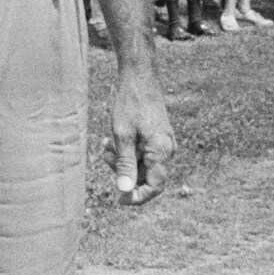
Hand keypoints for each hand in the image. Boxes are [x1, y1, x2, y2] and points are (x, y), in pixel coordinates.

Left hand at [106, 64, 173, 206]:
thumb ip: (125, 165)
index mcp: (162, 151)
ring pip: (144, 164)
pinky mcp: (158, 135)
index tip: (118, 199)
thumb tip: (125, 191)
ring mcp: (164, 142)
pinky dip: (129, 150)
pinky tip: (114, 139)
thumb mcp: (122, 136)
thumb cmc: (129, 103)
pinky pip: (144, 152)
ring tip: (106, 145)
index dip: (137, 197)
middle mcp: (168, 149)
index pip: (154, 187)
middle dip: (125, 172)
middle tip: (105, 156)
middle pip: (148, 176)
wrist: (139, 74)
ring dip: (124, 160)